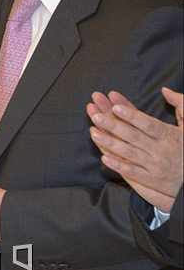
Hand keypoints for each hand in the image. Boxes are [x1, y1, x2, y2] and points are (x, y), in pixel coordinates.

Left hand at [87, 88, 182, 211]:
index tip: (115, 107)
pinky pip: (132, 172)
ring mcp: (154, 165)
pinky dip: (118, 165)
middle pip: (133, 136)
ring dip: (110, 143)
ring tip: (94, 132)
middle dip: (113, 125)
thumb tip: (165, 90)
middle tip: (96, 115)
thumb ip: (180, 104)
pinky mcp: (151, 179)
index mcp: (168, 135)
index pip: (147, 123)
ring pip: (129, 153)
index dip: (131, 115)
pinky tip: (104, 157)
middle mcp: (160, 149)